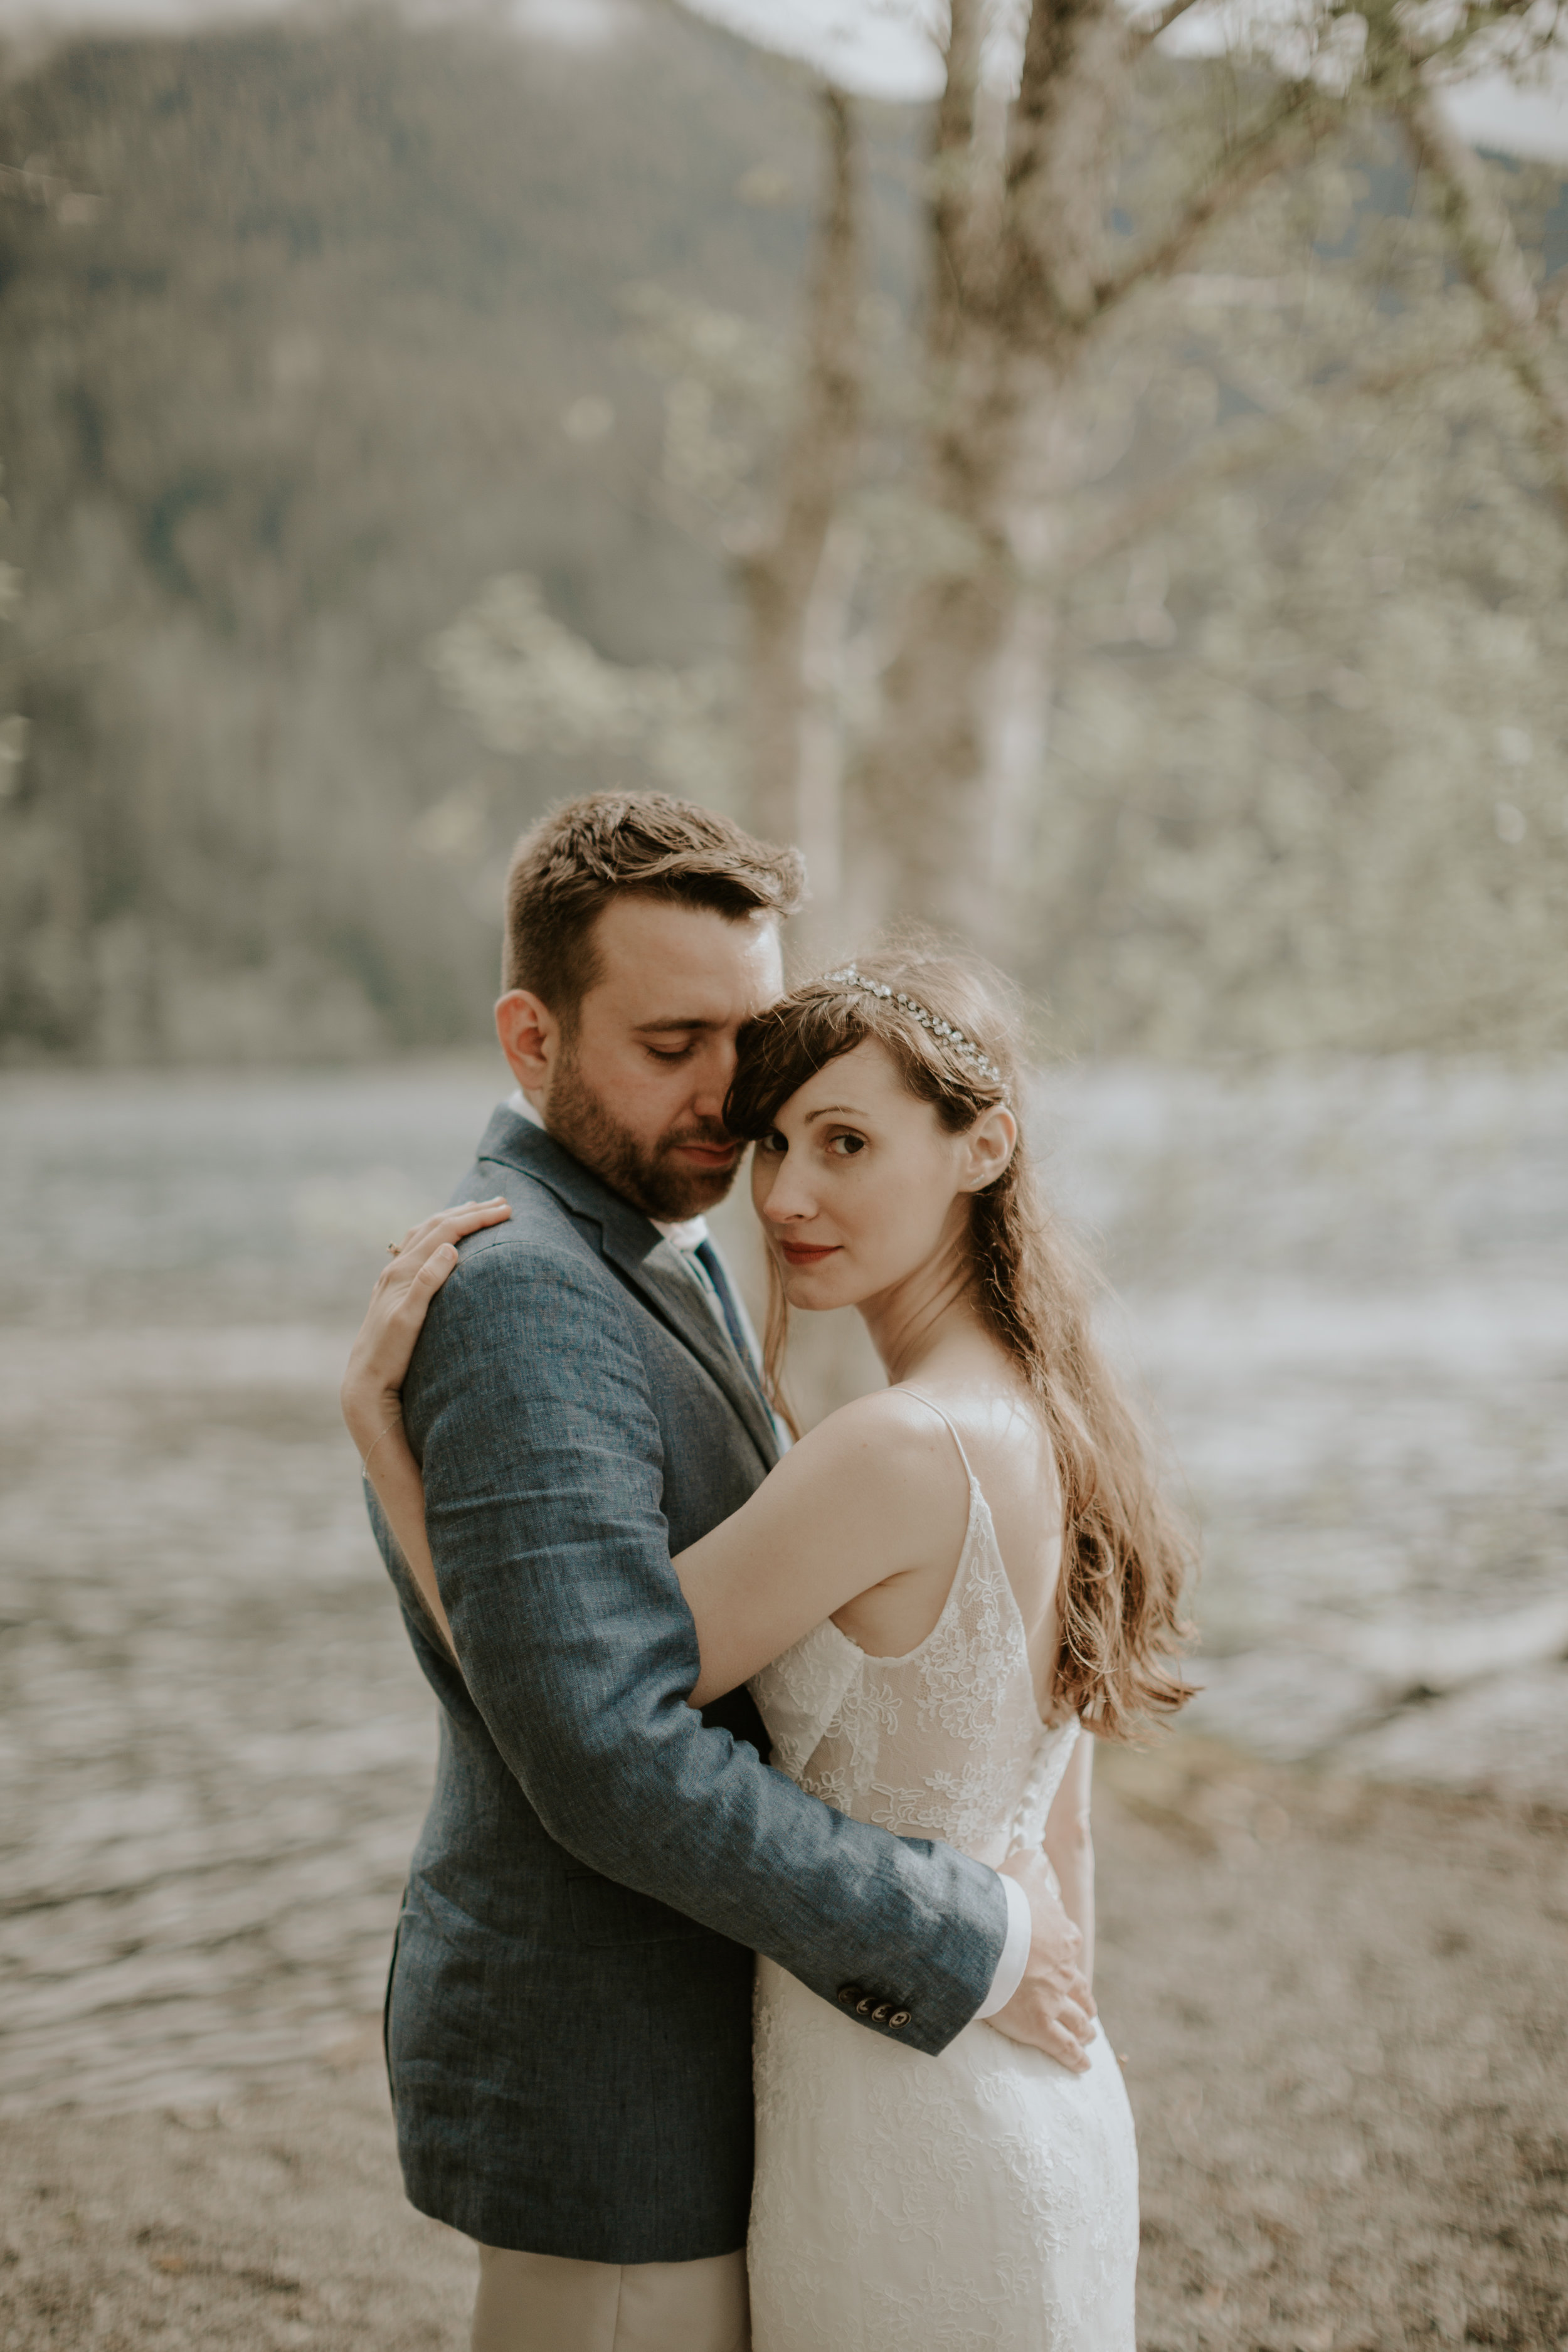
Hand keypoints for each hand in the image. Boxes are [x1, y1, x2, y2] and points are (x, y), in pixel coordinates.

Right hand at [340, 1199, 511, 1456]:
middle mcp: (397, 1272)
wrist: (368, 1383)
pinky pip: (420, 1282)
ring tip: (491, 1212)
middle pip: (436, 1228)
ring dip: (460, 1222)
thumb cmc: (395, 1352)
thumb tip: (452, 1256)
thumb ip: (429, 1284)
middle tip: (503, 1202)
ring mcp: (397, 1291)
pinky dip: (435, 1263)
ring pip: (429, 1242)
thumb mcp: (413, 1311)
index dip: (465, 1214)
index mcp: (401, 1270)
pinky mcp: (403, 1314)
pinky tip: (453, 1251)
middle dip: (471, 1211)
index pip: (436, 1230)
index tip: (496, 1208)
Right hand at [989, 1847, 1096, 2072]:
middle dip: (1084, 2000)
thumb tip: (1036, 1854)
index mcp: (1062, 1936)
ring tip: (1088, 2035)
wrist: (987, 1937)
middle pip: (1080, 1989)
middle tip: (1087, 2010)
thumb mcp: (1020, 1871)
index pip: (1069, 1946)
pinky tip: (1083, 2066)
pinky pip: (1064, 2047)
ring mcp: (1055, 2001)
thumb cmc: (1001, 1902)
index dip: (1066, 1956)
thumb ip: (1031, 1863)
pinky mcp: (1040, 2027)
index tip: (1065, 1963)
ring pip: (1078, 2019)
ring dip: (1084, 2028)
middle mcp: (1065, 1970)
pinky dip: (1075, 2058)